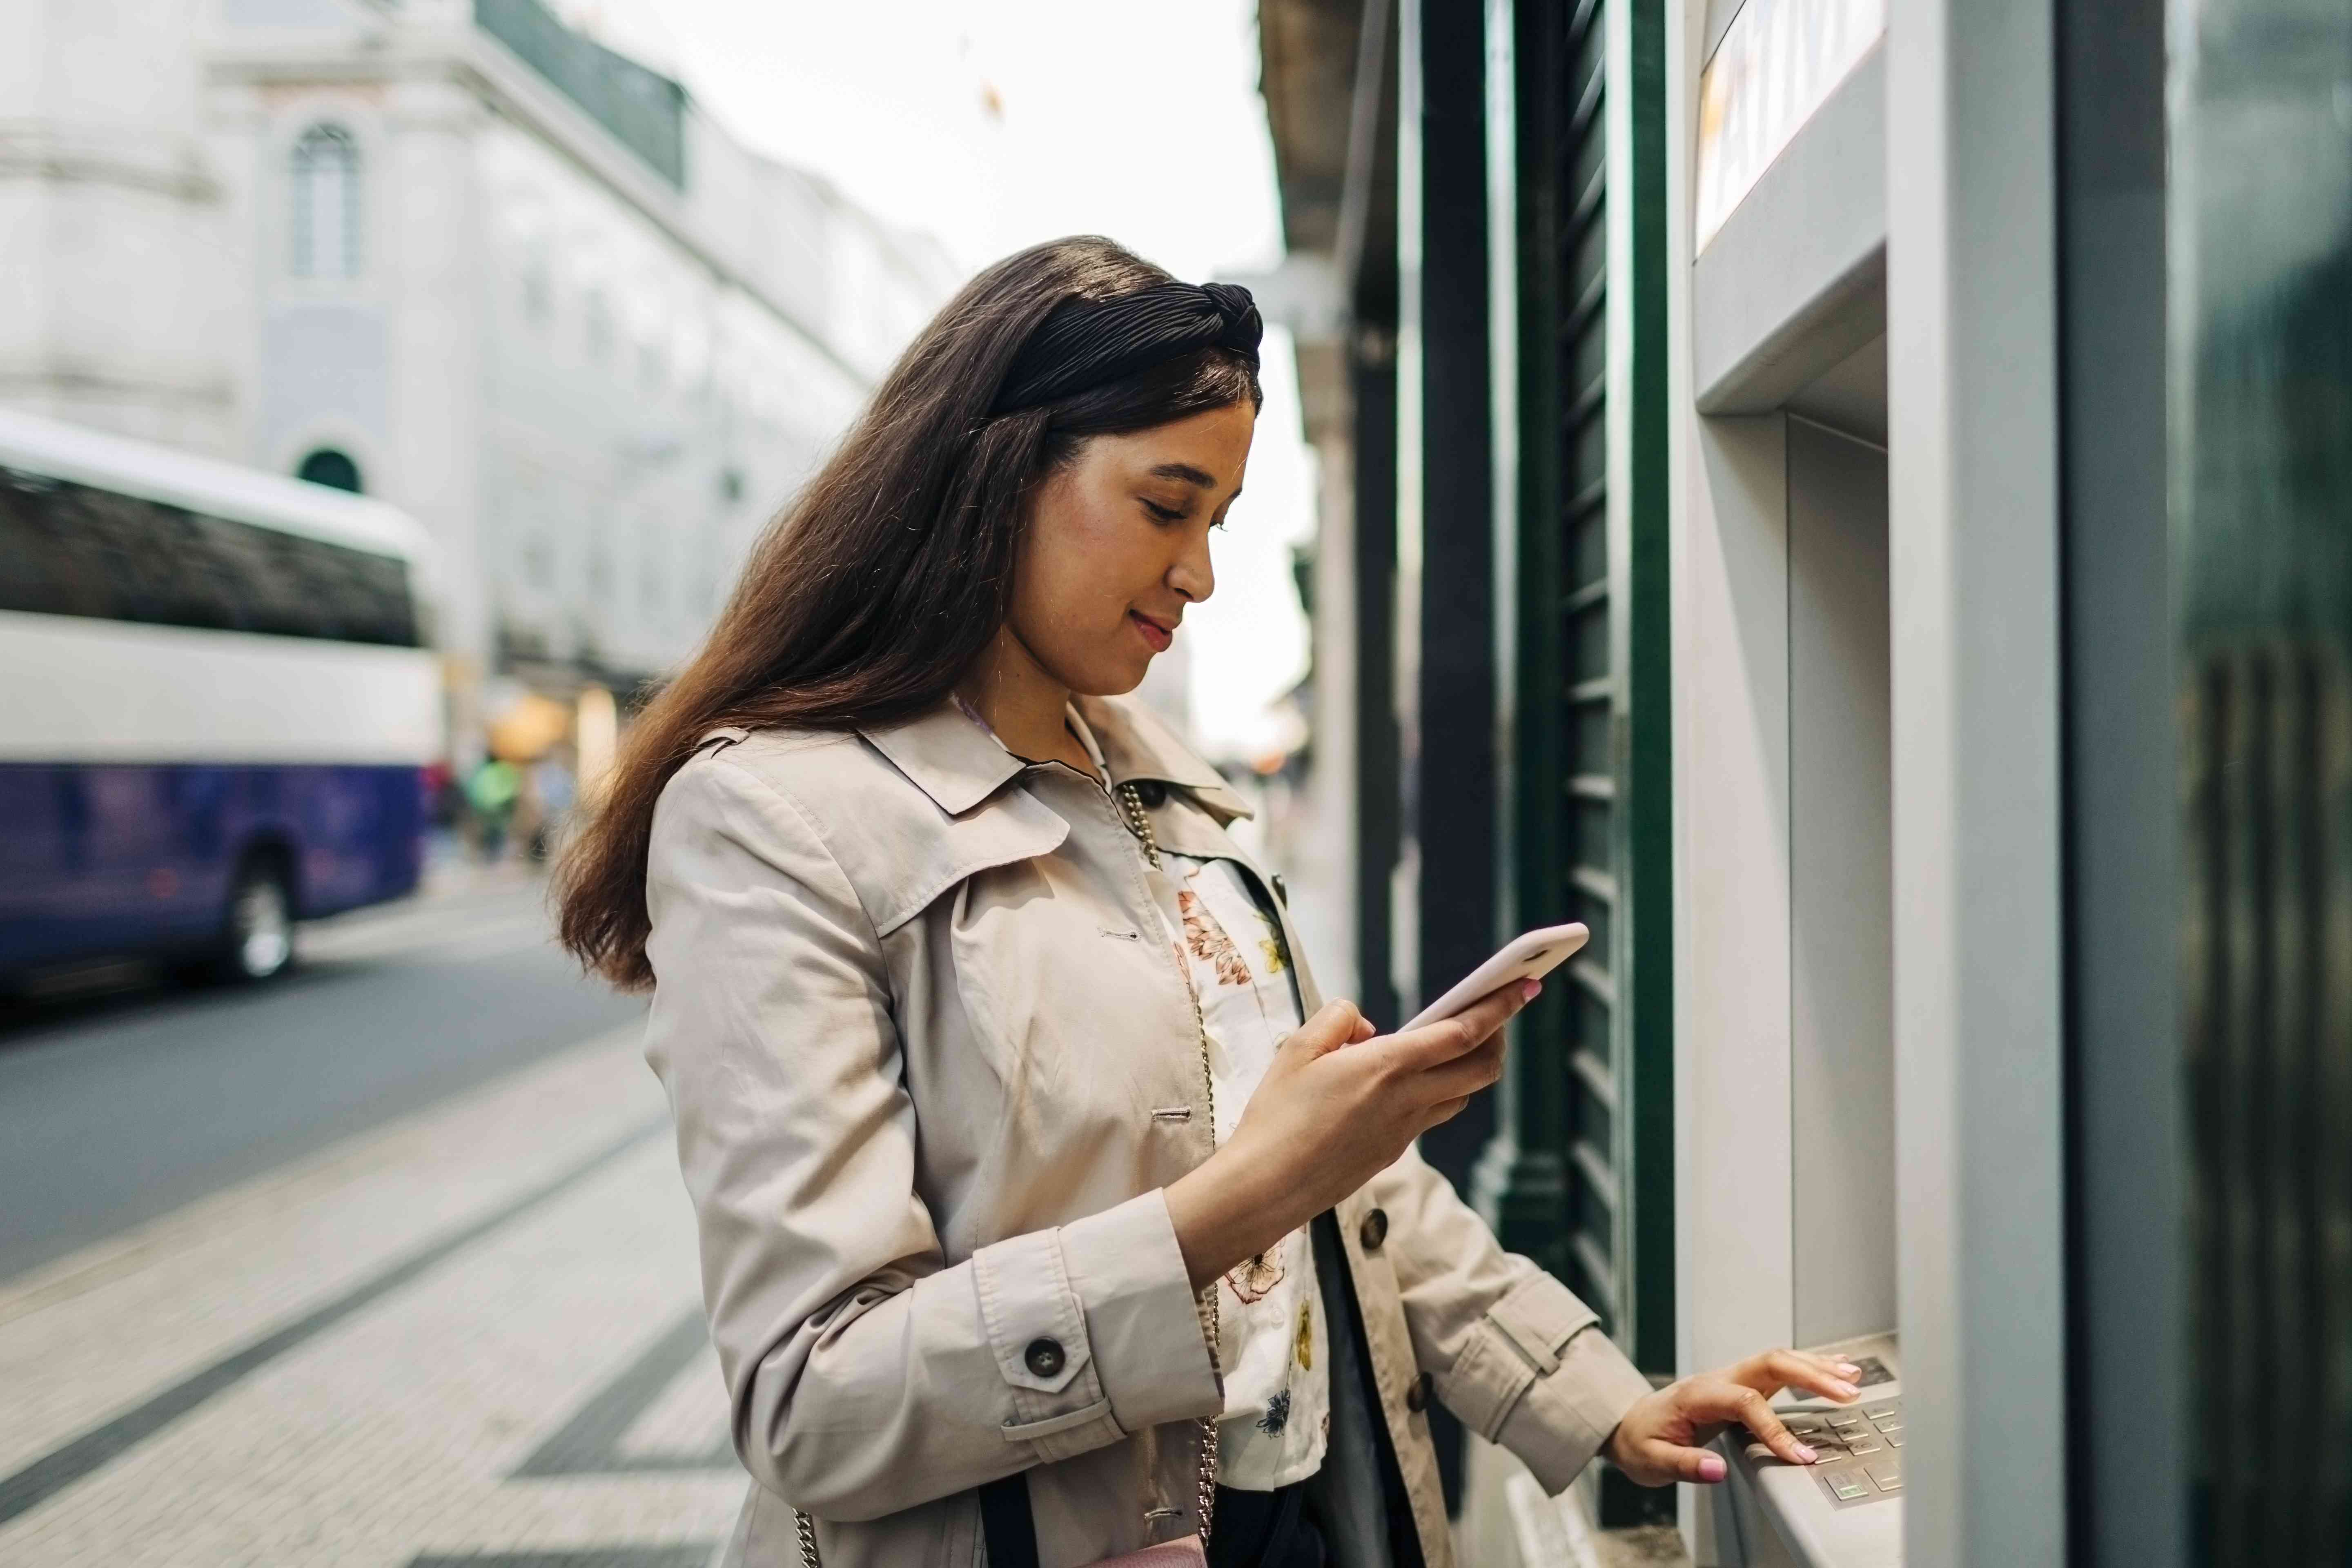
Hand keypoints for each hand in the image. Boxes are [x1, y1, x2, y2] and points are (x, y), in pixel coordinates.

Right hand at [1164, 982, 1537, 1288]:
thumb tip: (1367, 1026)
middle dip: (1497, 1038)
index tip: (1524, 986)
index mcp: (1387, 1067)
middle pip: (1481, 1069)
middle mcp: (1407, 1100)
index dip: (1499, 1007)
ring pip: (1460, 1095)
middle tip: (1493, 1015)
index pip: (1464, 1032)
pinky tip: (1404, 1084)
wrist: (1265, 1187)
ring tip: (1452, 1046)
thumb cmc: (1276, 1116)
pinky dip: (1433, 1093)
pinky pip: (1429, 1117)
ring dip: (1467, 1069)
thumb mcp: (1297, 1049)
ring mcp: (1404, 1132)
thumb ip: (1337, 1020)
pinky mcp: (1392, 1153)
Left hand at [1603, 1350, 1863, 1484]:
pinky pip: (1778, 1369)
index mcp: (1699, 1394)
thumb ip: (1684, 1464)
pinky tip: (1833, 1368)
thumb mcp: (1651, 1460)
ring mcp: (1730, 1377)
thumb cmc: (1640, 1442)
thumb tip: (1716, 1470)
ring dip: (1816, 1366)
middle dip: (1812, 1376)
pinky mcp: (1740, 1384)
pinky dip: (1808, 1367)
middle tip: (1848, 1394)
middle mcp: (1717, 1379)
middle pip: (1770, 1363)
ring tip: (1853, 1377)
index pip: (1747, 1403)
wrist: (1626, 1424)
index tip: (1801, 1457)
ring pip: (1779, 1360)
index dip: (1776, 1429)